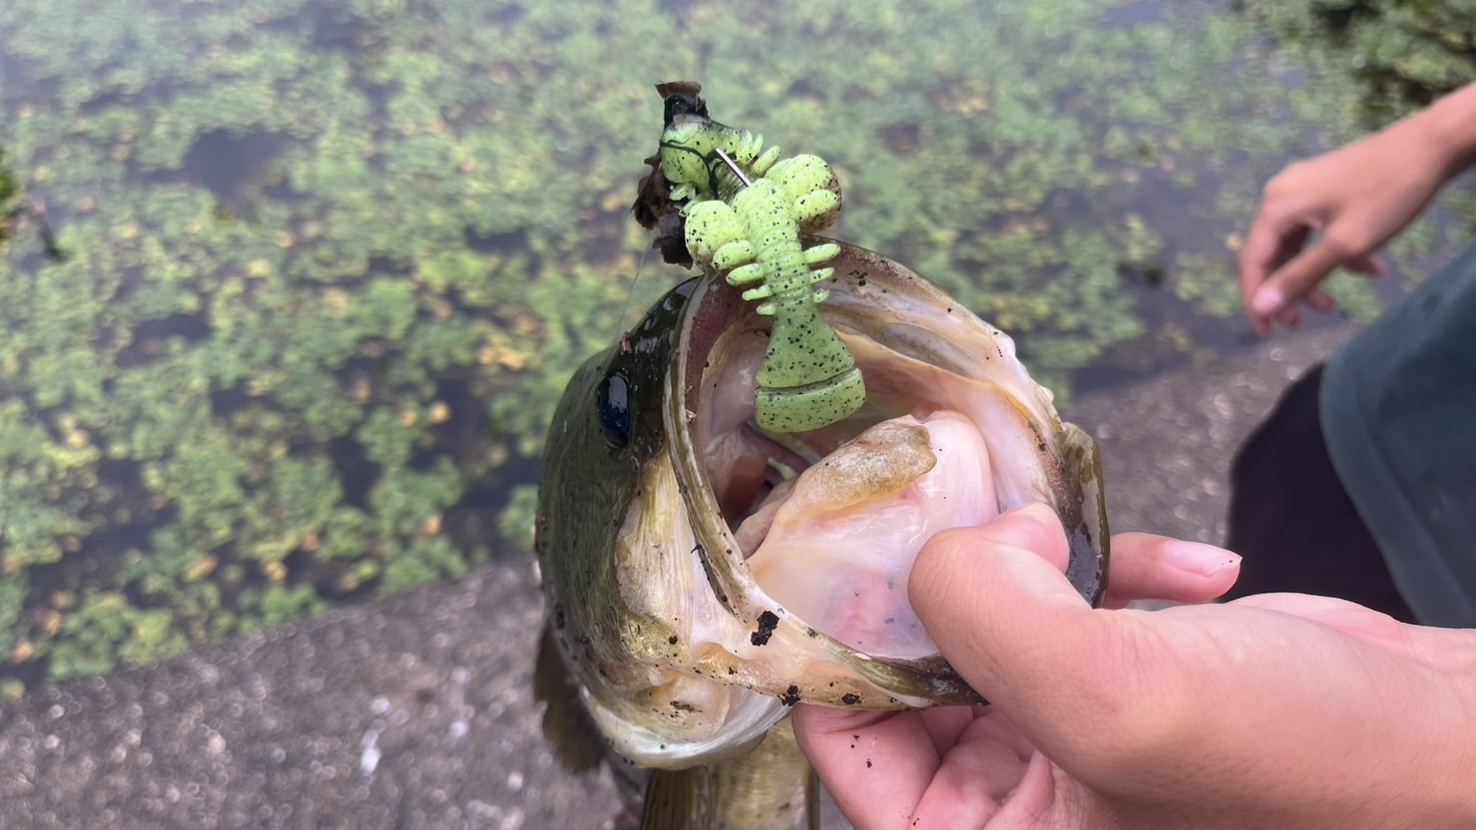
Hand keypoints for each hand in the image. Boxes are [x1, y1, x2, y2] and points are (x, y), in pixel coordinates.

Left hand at [793, 505, 1475, 828]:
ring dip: (1045, 561)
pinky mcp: (1141, 681)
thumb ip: (992, 616)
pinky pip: (1089, 609)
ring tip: (1094, 545)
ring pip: (1006, 619)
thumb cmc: (1309, 769)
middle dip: (955, 582)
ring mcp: (1083, 738)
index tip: (850, 541)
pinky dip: (1127, 570)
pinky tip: (1197, 570)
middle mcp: (1027, 803)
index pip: (851, 747)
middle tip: (978, 512)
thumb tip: (951, 544)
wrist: (1460, 749)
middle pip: (919, 668)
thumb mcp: (1121, 699)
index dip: (841, 643)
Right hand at [1239, 116, 1452, 334]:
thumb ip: (1300, 278)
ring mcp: (1304, 189)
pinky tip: (1369, 267)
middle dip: (1288, 291)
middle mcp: (1281, 195)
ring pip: (1298, 245)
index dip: (1256, 300)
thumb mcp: (1344, 244)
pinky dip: (1335, 253)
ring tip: (1334, 304)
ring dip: (1314, 276)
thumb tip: (1260, 307)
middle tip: (1301, 324)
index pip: (1253, 261)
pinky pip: (1318, 229)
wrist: (1432, 145)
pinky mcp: (1325, 187)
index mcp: (1277, 206)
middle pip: (1274, 254)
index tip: (1267, 332)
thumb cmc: (1387, 195)